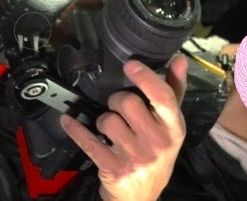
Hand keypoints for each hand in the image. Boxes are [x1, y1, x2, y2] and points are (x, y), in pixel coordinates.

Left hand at [61, 56, 188, 200]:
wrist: (142, 197)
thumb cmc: (157, 154)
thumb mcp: (170, 127)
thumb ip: (174, 91)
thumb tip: (179, 59)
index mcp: (174, 129)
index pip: (163, 97)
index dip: (145, 77)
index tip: (130, 65)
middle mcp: (158, 144)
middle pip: (128, 103)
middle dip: (117, 100)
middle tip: (117, 106)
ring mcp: (135, 158)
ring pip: (107, 120)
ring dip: (102, 120)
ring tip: (109, 128)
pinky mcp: (113, 169)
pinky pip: (88, 140)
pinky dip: (75, 128)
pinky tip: (68, 120)